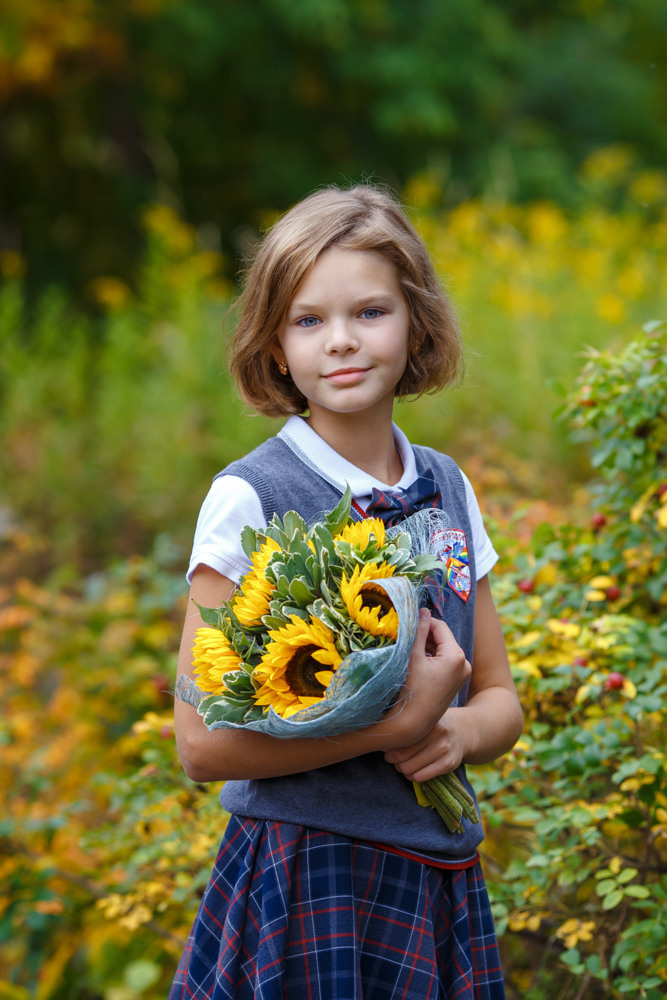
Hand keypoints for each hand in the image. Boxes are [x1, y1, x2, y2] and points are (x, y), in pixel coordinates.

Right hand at [379, 609, 470, 751]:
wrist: (412, 724)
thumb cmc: (410, 689)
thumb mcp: (412, 656)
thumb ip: (418, 630)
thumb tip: (422, 610)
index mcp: (456, 656)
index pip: (439, 626)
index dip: (422, 622)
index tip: (406, 625)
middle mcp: (464, 664)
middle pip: (442, 638)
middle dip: (424, 636)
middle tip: (405, 639)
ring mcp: (461, 675)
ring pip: (442, 650)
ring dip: (426, 647)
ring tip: (408, 652)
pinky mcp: (455, 682)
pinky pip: (443, 661)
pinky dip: (430, 659)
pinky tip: (415, 664)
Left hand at [384, 707, 468, 782]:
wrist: (466, 731)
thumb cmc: (435, 723)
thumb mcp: (423, 715)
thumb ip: (404, 721)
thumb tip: (376, 736)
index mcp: (426, 718)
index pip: (397, 738)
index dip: (387, 746)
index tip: (386, 746)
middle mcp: (437, 732)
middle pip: (400, 755)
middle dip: (392, 760)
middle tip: (392, 757)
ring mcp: (444, 749)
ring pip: (409, 768)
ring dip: (401, 769)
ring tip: (402, 764)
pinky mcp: (449, 763)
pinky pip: (421, 777)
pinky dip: (412, 777)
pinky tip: (413, 771)